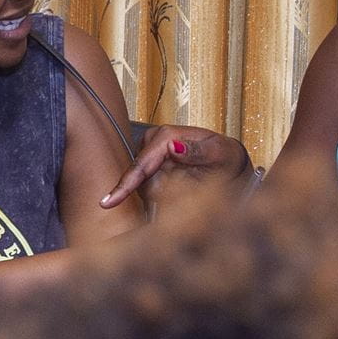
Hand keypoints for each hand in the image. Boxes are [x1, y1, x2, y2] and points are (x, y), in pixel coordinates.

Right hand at [102, 125, 252, 210]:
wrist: (228, 163)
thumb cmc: (225, 157)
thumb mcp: (220, 153)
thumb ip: (198, 151)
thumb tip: (173, 147)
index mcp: (166, 136)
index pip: (141, 164)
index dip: (125, 185)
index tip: (108, 202)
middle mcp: (154, 144)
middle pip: (139, 178)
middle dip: (157, 193)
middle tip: (187, 193)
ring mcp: (152, 156)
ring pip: (142, 186)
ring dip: (163, 195)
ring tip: (191, 187)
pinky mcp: (153, 168)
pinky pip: (148, 189)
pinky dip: (163, 196)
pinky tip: (182, 189)